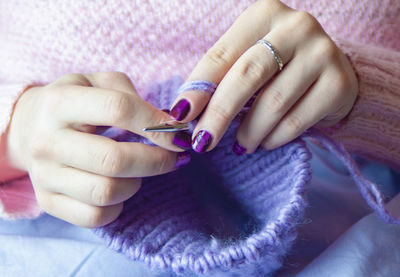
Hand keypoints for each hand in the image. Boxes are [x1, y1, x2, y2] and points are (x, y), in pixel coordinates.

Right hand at [7, 72, 190, 226]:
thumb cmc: (76, 103)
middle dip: (157, 161)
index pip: (118, 110)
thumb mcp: (98, 82)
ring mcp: (45, 175)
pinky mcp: (48, 201)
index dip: (156, 124)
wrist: (30, 128)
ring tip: (141, 170)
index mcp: (60, 102)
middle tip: (175, 157)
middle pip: (114, 160)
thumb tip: (168, 124)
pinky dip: (119, 206)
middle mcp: (47, 140)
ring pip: (107, 192)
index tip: (180, 134)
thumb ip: (131, 94)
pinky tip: (122, 188)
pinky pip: (95, 216)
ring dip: (137, 183)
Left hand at [169, 0, 357, 153]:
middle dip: (219, 114)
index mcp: (264, 14)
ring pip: (272, 103)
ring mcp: (322, 53)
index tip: (180, 115)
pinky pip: (296, 121)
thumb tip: (184, 112)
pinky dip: (274, 138)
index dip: (198, 87)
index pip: (222, 54)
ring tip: (239, 145)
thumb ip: (221, 78)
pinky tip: (264, 143)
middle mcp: (295, 27)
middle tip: (202, 142)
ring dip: (249, 132)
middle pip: (247, 75)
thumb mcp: (248, 61)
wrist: (332, 72)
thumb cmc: (279, 68)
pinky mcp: (339, 83)